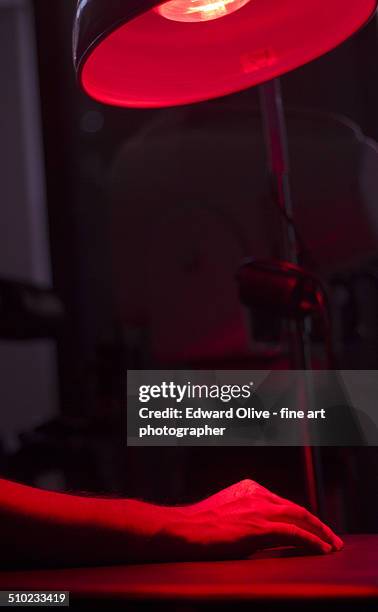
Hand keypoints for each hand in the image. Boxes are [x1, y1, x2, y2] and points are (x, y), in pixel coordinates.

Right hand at [169, 479, 342, 558]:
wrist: (183, 529)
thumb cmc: (198, 526)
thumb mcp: (227, 514)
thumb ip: (246, 516)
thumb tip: (259, 532)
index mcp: (250, 488)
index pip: (284, 503)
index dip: (301, 516)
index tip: (313, 527)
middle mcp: (258, 494)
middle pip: (296, 508)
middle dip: (317, 523)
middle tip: (331, 538)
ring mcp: (259, 508)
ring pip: (300, 517)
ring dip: (320, 532)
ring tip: (332, 545)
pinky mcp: (259, 526)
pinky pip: (294, 533)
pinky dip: (312, 541)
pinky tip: (322, 549)